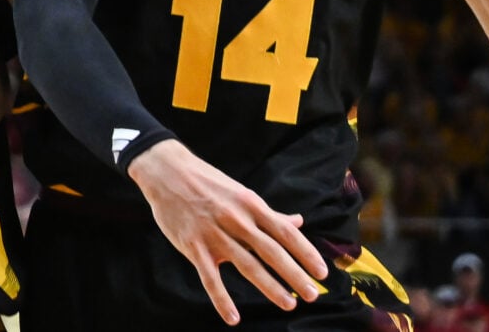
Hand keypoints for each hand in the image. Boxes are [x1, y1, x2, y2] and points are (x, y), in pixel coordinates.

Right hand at [126, 140, 327, 325]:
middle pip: (270, 251)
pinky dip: (221, 298)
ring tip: (289, 304)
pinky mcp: (193, 245)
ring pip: (246, 265)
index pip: (284, 232)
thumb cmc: (207, 182)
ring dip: (269, 286)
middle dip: (294, 274)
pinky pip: (209, 277)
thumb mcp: (241, 193)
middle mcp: (235, 219)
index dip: (306, 253)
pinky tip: (233, 317)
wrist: (166, 171)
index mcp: (250, 204)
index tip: (322, 272)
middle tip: (312, 294)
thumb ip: (269, 213)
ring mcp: (213, 233)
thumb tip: (298, 222)